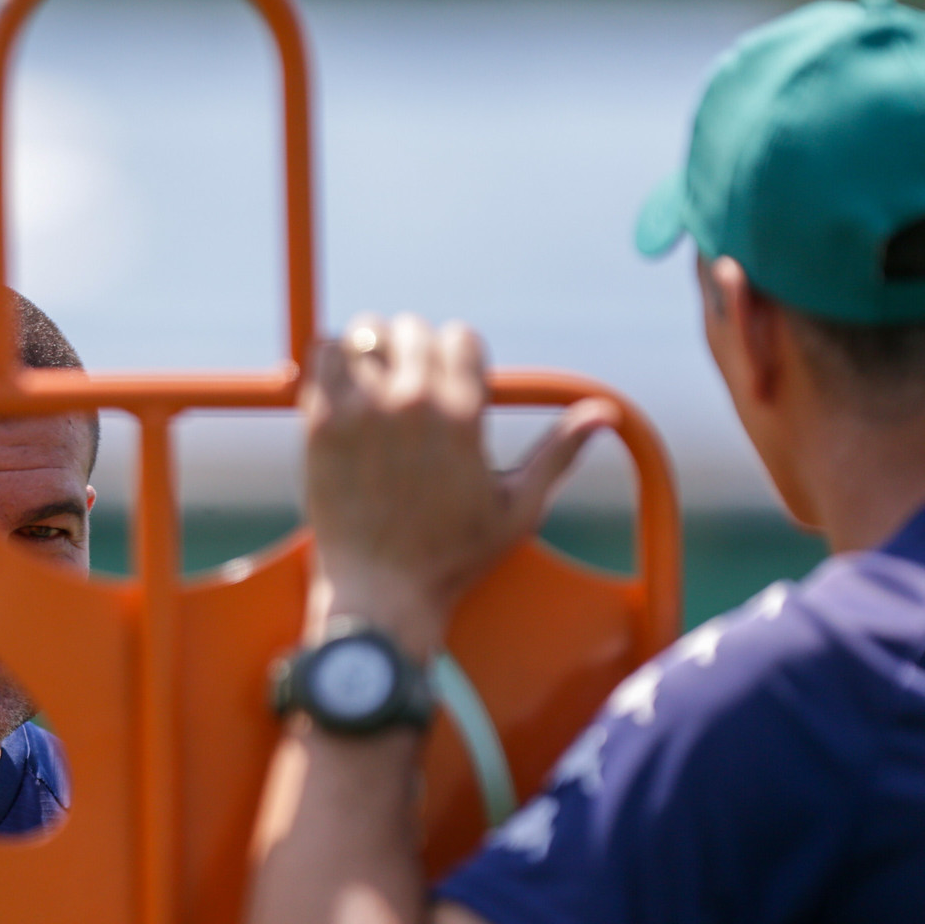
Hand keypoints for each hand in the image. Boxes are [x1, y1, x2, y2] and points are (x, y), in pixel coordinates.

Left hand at [301, 315, 614, 654]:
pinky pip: (324, 354)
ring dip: (370, 351)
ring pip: (366, 334)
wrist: (380, 593)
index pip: (461, 338)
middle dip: (414, 352)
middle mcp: (414, 403)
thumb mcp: (519, 510)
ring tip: (372, 384)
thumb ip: (558, 454)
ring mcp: (362, 411)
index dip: (455, 359)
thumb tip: (604, 412)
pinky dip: (332, 360)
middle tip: (406, 387)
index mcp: (463, 417)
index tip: (446, 385)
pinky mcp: (320, 423)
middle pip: (413, 330)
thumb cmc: (452, 559)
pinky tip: (340, 388)